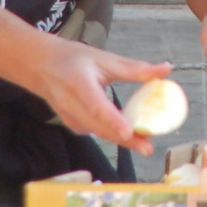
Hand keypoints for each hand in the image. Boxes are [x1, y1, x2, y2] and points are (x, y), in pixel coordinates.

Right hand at [20, 39, 172, 155]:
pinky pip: (94, 131)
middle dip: (124, 139)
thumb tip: (166, 69)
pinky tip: (128, 135)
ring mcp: (68, 117)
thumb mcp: (104, 59)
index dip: (112, 120)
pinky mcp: (72, 124)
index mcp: (79, 83)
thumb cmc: (74, 59)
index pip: (96, 105)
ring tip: (144, 144)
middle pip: (99, 126)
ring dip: (120, 139)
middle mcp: (70, 103)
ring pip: (98, 132)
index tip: (129, 131)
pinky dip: (111, 134)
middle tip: (148, 147)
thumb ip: (135, 68)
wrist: (41, 66)